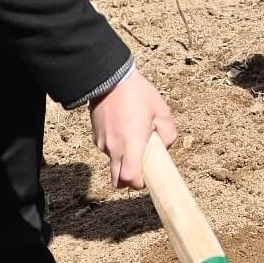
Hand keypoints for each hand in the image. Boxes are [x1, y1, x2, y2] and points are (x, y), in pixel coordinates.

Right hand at [89, 68, 176, 189]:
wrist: (108, 79)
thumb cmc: (138, 94)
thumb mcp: (162, 111)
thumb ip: (169, 134)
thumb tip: (164, 148)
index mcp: (131, 145)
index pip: (129, 179)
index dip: (138, 184)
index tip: (147, 177)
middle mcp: (114, 148)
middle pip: (117, 180)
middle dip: (129, 180)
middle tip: (141, 165)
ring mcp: (101, 143)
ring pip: (113, 163)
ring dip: (124, 159)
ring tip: (134, 136)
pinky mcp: (95, 136)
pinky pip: (107, 149)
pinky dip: (116, 147)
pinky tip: (123, 128)